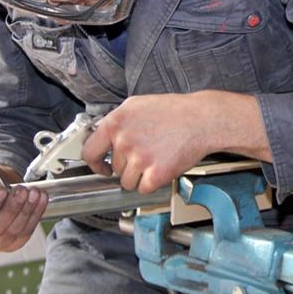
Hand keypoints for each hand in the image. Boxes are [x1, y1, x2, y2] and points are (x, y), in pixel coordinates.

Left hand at [81, 91, 268, 193]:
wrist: (202, 120)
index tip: (103, 167)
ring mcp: (139, 158)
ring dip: (141, 176)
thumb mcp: (137, 105)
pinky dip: (153, 183)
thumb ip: (117, 121)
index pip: (90, 152)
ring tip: (157, 159)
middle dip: (129, 166)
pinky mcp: (155, 174)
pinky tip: (163, 167)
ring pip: (128, 182)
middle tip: (148, 153)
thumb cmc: (175, 111)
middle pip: (116, 169)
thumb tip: (102, 137)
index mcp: (115, 122)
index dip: (96, 164)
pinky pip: (143, 189)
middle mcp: (124, 140)